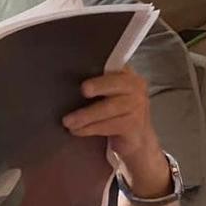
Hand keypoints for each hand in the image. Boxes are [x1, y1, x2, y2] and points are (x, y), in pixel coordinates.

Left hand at [62, 68, 170, 197]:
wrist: (137, 139)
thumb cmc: (117, 113)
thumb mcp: (110, 94)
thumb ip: (98, 85)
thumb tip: (67, 84)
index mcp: (127, 75)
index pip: (114, 67)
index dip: (101, 70)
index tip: (88, 73)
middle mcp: (136, 87)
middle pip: (115, 84)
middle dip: (98, 86)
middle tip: (83, 90)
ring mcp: (137, 106)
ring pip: (109, 108)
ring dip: (86, 115)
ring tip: (68, 121)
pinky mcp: (134, 125)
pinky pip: (110, 125)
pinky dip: (91, 128)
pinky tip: (77, 131)